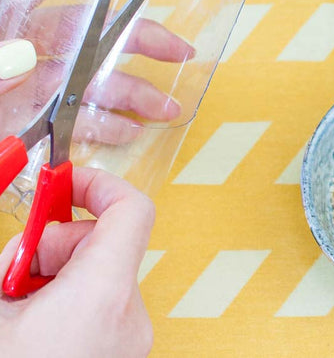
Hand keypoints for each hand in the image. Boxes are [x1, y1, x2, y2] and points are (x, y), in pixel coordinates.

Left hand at [0, 0, 193, 143]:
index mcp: (2, 15)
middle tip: (179, 49)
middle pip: (89, 29)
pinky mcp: (29, 120)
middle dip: (140, 38)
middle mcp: (21, 43)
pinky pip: (74, 119)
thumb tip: (24, 57)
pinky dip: (103, 126)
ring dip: (132, 92)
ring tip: (167, 106)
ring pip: (91, 80)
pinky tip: (128, 130)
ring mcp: (28, 84)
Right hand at [0, 167, 153, 357]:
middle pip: (105, 242)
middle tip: (10, 269)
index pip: (131, 207)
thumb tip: (22, 238)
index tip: (61, 182)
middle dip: (54, 244)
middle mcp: (131, 313)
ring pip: (99, 276)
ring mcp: (130, 338)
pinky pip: (100, 308)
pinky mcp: (122, 354)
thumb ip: (10, 256)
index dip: (97, 184)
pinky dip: (67, 304)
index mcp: (104, 292)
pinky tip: (30, 328)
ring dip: (55, 277)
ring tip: (14, 309)